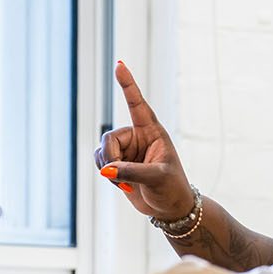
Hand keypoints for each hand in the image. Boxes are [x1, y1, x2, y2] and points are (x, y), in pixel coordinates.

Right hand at [94, 61, 196, 221]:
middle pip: (109, 138)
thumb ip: (132, 172)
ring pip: (102, 151)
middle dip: (110, 158)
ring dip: (108, 169)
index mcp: (152, 131)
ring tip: (126, 184)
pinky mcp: (118, 163)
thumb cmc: (172, 189)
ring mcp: (126, 150)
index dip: (128, 84)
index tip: (120, 64)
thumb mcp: (156, 178)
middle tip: (118, 176)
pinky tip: (122, 186)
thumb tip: (107, 170)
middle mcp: (137, 137)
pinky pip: (100, 162)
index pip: (137, 104)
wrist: (170, 209)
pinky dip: (107, 175)